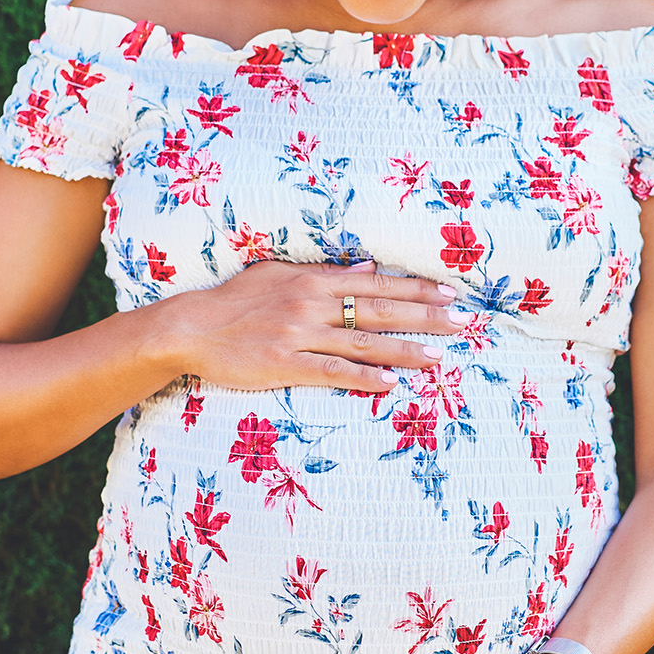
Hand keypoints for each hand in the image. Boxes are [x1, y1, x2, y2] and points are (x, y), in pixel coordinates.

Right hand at [147, 259, 466, 394]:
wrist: (191, 328)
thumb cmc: (234, 301)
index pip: (377, 284)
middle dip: (425, 316)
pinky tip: (391, 383)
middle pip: (380, 310)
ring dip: (405, 350)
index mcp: (313, 279)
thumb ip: (324, 272)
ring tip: (438, 358)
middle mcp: (312, 304)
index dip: (416, 289)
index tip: (450, 293)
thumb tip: (368, 270)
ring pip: (364, 342)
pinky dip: (364, 377)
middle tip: (462, 323)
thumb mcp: (278, 274)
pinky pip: (333, 371)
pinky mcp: (286, 364)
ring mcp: (300, 335)